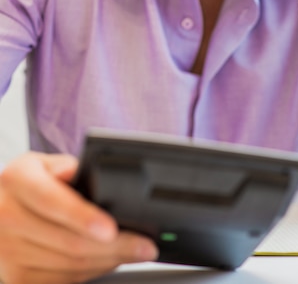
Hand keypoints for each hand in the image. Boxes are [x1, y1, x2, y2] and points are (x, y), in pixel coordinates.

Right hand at [0, 152, 157, 283]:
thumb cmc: (29, 183)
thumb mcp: (44, 163)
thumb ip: (67, 166)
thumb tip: (83, 173)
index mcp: (16, 180)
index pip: (52, 201)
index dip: (84, 216)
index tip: (111, 228)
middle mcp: (7, 216)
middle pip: (68, 241)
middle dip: (115, 245)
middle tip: (144, 245)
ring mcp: (7, 252)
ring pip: (69, 265)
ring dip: (108, 261)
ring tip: (132, 251)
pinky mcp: (14, 279)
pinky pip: (62, 280)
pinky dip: (92, 272)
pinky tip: (108, 260)